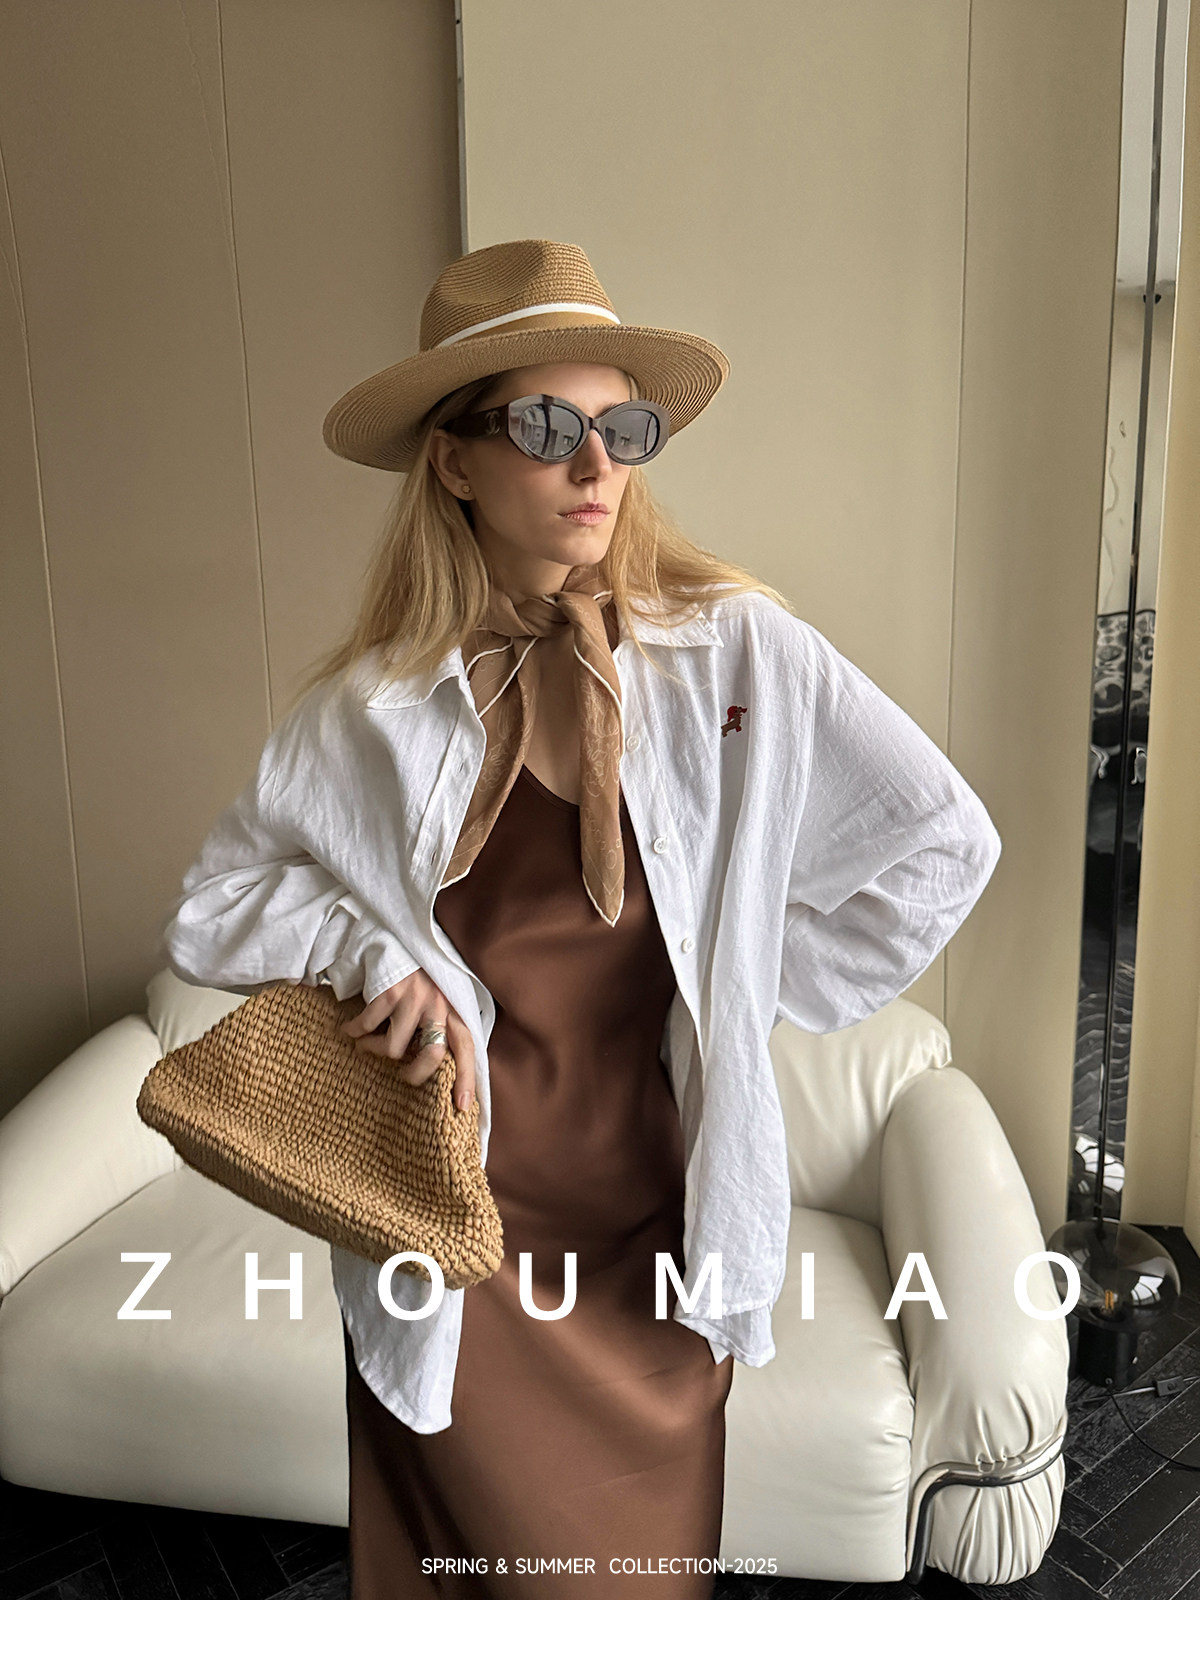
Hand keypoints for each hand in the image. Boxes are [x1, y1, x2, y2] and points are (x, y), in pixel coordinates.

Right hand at [336, 967, 476, 1113]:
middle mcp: (438, 1004)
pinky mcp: (388, 992)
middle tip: (403, 1075)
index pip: (466, 1046)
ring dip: (375, 1049)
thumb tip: (443, 1068)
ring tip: (369, 1043)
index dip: (467, 1077)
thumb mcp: (442, 999)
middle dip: (415, 1074)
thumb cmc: (423, 979)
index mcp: (454, 1008)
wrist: (400, 940)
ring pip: (392, 1048)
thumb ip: (444, 1026)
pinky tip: (351, 1030)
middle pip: (432, 1055)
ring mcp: (413, 998)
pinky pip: (366, 1026)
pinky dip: (355, 1032)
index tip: (462, 1106)